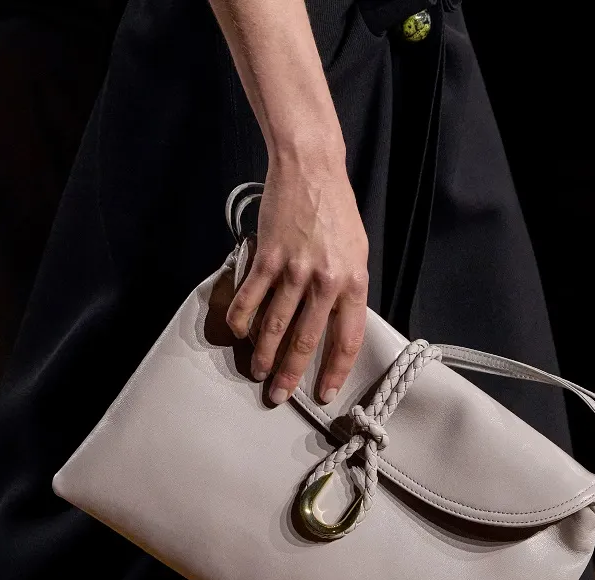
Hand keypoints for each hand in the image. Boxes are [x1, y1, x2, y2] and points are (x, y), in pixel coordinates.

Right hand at [226, 158, 368, 404]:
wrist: (312, 170)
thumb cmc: (337, 212)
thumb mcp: (357, 253)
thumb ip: (347, 290)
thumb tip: (333, 325)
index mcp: (353, 283)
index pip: (347, 339)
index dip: (333, 371)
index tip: (322, 393)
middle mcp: (325, 281)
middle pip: (306, 340)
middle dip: (291, 373)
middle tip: (278, 396)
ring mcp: (294, 270)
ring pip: (275, 324)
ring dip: (263, 353)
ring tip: (257, 372)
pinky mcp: (268, 257)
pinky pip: (251, 297)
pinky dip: (242, 319)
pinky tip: (237, 334)